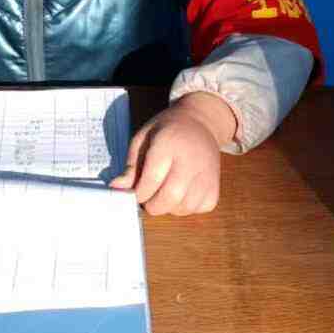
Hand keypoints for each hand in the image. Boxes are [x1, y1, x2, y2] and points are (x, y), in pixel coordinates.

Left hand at [109, 92, 235, 214]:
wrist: (200, 124)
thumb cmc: (167, 131)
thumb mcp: (143, 139)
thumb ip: (131, 166)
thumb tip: (117, 188)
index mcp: (169, 143)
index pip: (151, 180)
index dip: (138, 192)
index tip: (135, 191)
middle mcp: (191, 160)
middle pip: (170, 197)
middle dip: (152, 204)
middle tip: (148, 196)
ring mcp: (207, 175)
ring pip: (183, 207)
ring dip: (169, 207)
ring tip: (164, 191)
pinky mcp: (215, 187)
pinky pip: (198, 209)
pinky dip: (186, 207)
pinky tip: (182, 193)